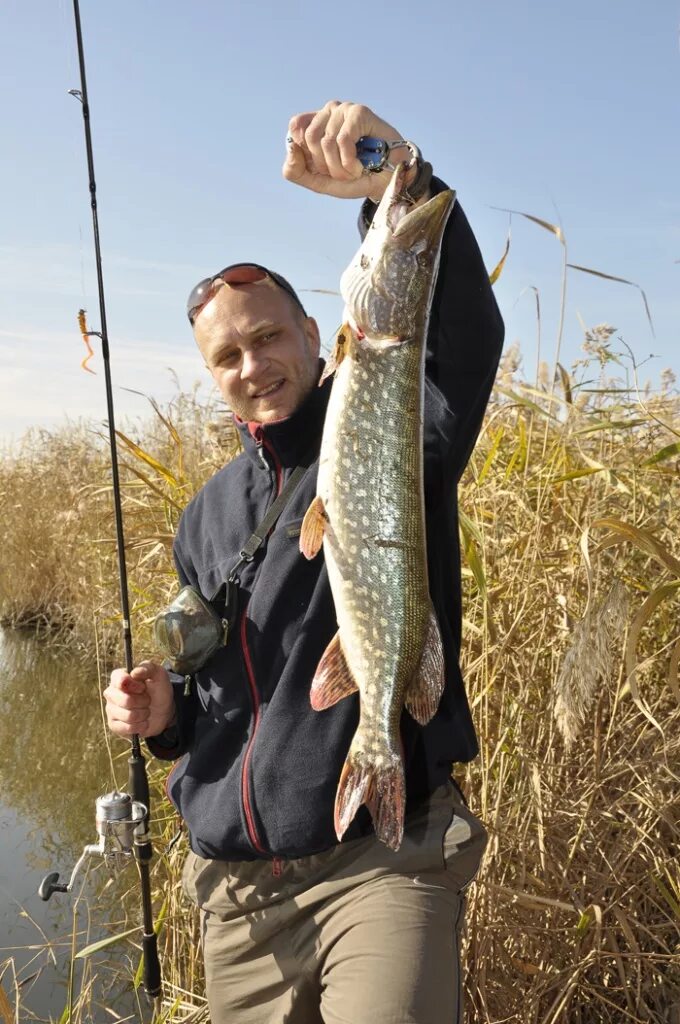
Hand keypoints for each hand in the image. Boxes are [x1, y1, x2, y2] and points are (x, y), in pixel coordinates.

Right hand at [104, 661, 174, 738]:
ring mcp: (111, 710)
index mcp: (118, 677)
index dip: (135, 685)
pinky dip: (140, 726)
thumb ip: (148, 668)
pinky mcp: (114, 725)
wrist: (164, 710)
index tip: (143, 687)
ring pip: (129, 716)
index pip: (120, 680)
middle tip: (147, 699)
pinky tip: (143, 722)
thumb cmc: (159, 688)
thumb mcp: (159, 674)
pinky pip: (127, 728)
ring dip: (144, 714)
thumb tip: (135, 672)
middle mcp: (111, 693)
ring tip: (146, 710)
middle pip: (126, 701)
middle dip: (143, 702)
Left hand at [282, 100, 416, 203]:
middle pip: (309, 138)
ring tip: (354, 171)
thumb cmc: (356, 177)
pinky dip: (349, 162)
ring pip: (326, 142)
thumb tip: (290, 147)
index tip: (323, 166)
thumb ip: (296, 170)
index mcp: (317, 123)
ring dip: (339, 168)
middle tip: (342, 173)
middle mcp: (329, 112)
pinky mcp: (360, 113)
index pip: (296, 126)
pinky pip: (342, 140)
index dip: (305, 152)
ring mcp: (345, 110)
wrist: (387, 182)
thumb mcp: (320, 180)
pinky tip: (360, 167)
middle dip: (325, 165)